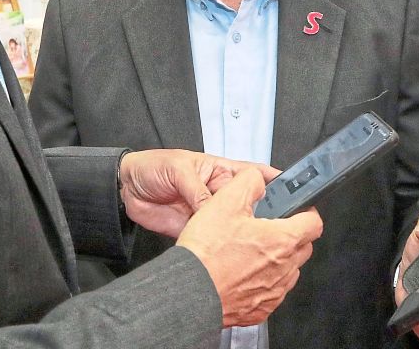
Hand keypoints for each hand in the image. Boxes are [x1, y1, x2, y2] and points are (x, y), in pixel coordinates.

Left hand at [119, 148, 276, 237]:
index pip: (256, 175)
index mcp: (222, 171)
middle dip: (261, 215)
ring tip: (246, 242)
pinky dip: (218, 248)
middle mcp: (220, 194)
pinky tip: (223, 252)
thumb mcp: (179, 169)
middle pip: (249, 205)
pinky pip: (212, 241)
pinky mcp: (197, 232)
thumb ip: (197, 189)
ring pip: (232, 226)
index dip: (275, 183)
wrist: (126, 189)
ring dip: (238, 233)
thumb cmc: (154, 167)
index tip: (292, 194)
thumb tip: (212, 208)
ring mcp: (210, 214)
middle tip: (270, 226)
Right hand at [176, 168, 323, 327]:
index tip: (297, 211)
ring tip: (251, 252)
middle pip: (303, 247)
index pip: (315, 223)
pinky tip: (242, 274)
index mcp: (283, 240)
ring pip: (288, 271)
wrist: (189, 293)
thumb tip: (258, 178)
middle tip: (269, 228)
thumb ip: (249, 182)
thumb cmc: (207, 254)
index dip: (307, 212)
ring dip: (277, 260)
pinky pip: (272, 292)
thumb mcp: (226, 201)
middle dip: (292, 235)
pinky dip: (263, 282)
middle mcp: (284, 268)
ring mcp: (274, 292)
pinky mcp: (261, 310)